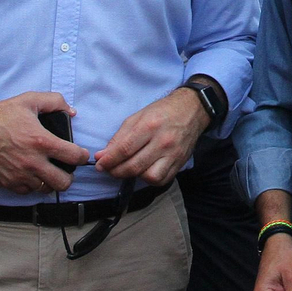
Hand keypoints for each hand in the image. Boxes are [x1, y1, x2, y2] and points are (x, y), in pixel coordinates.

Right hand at [0, 91, 89, 193]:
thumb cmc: (2, 114)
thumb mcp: (30, 99)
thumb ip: (55, 101)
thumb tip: (71, 112)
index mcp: (42, 141)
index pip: (74, 157)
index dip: (82, 156)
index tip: (80, 155)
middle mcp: (33, 162)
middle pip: (64, 182)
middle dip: (69, 176)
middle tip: (66, 168)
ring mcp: (20, 175)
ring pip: (46, 189)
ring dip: (50, 181)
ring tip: (48, 171)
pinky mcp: (8, 183)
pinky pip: (28, 192)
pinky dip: (33, 185)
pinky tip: (32, 175)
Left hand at [94, 88, 209, 184]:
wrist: (191, 110)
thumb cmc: (162, 111)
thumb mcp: (138, 117)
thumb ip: (119, 137)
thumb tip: (103, 155)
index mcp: (150, 126)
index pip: (124, 149)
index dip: (109, 160)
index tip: (100, 164)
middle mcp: (163, 141)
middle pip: (135, 165)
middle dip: (116, 171)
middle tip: (109, 170)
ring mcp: (173, 154)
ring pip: (150, 176)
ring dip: (134, 177)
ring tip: (128, 169)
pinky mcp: (180, 163)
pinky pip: (162, 180)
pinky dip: (149, 179)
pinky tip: (144, 171)